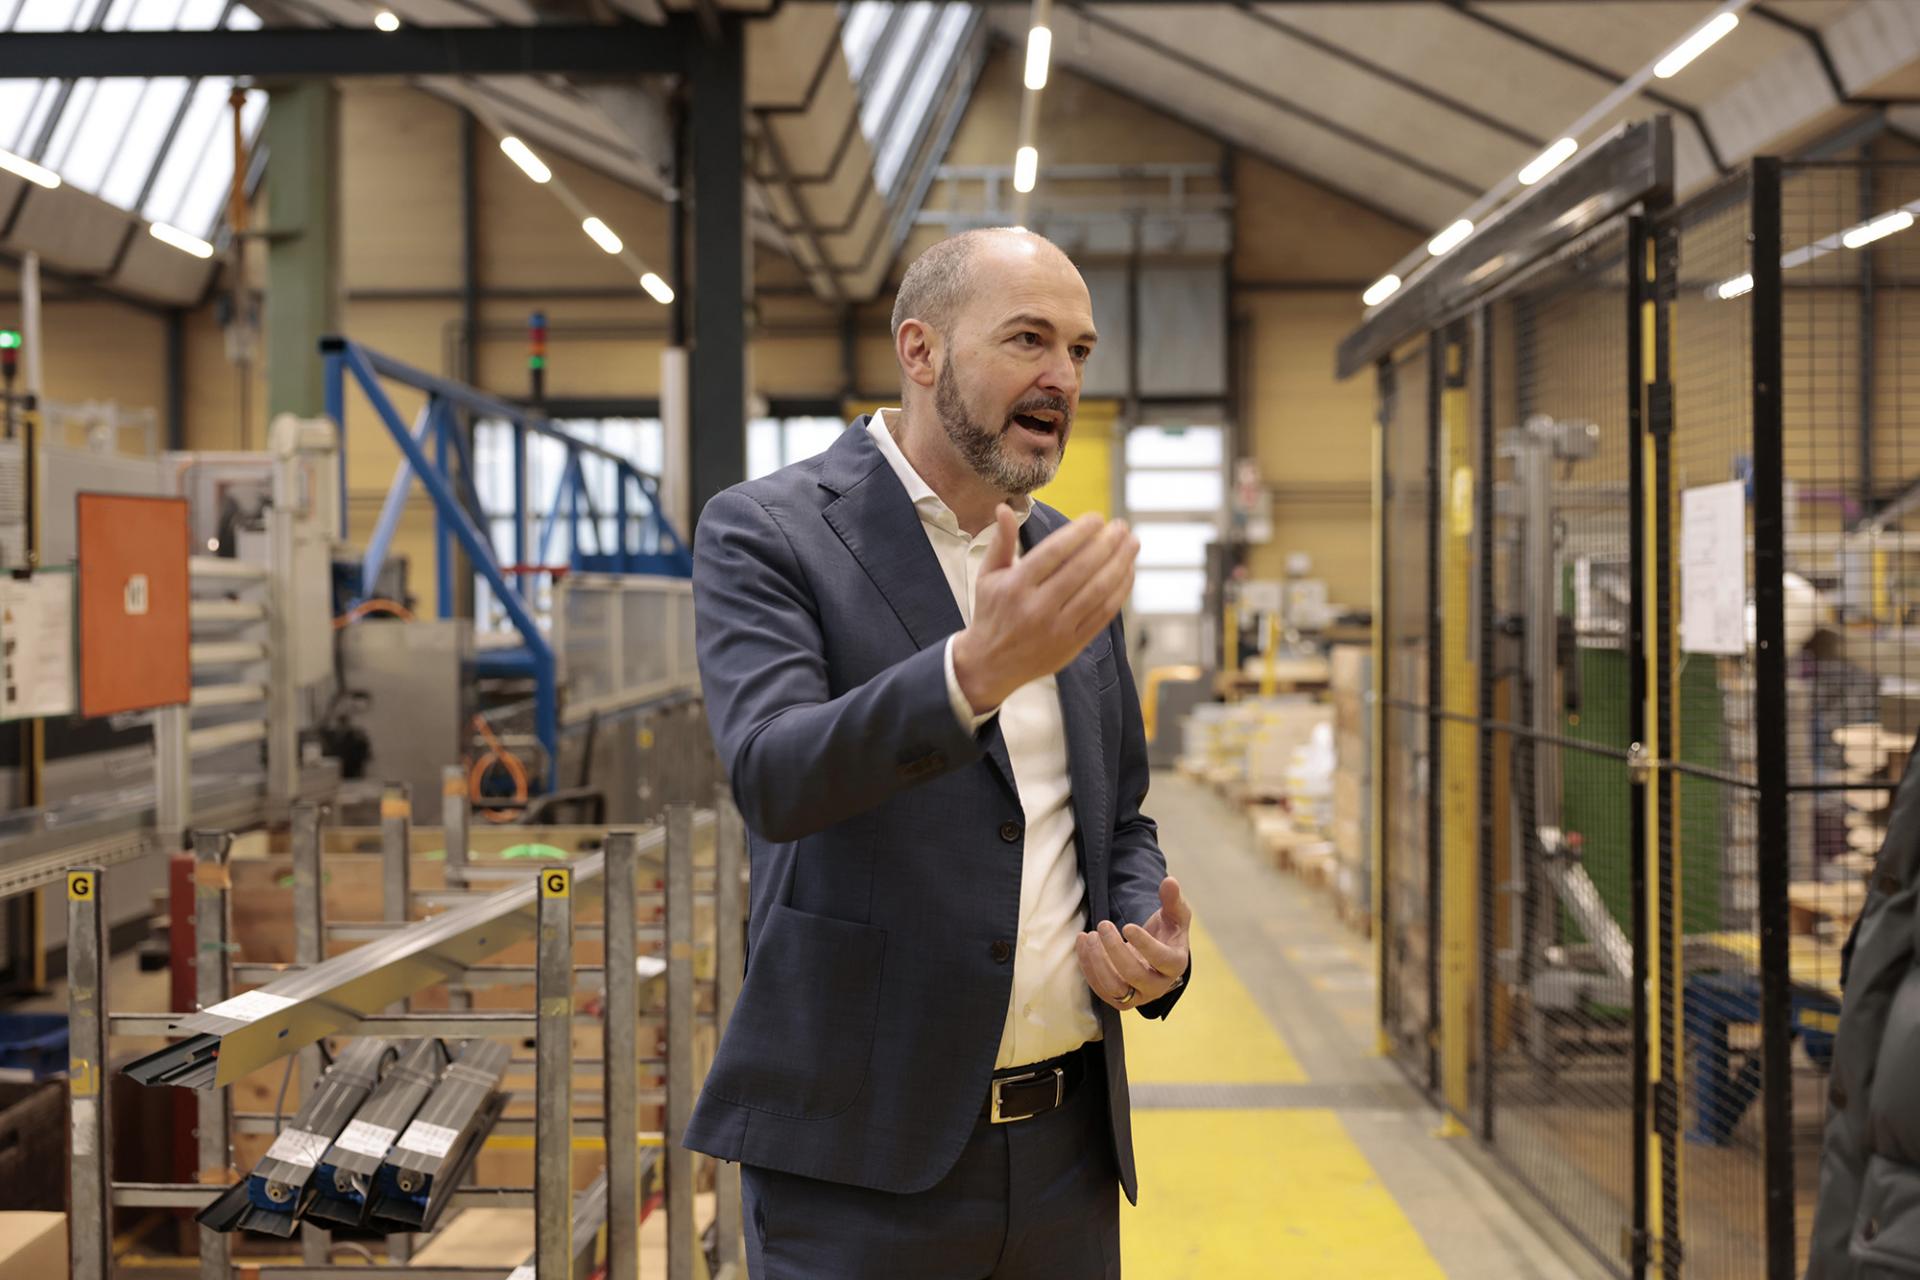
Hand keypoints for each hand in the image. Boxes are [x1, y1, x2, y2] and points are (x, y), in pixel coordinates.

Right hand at [951, 506, 1137, 712]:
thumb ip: (1001, 541)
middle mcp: (1037, 607)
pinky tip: (1127, 571)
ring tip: (1132, 543)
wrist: (990, 664)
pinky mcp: (1073, 643)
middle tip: (1121, 526)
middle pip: (1081, 569)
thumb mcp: (988, 576)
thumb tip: (1005, 507)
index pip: (1054, 552)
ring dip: (1120, 563)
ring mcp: (1057, 628)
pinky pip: (1104, 613)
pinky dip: (1120, 590)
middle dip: (1107, 543)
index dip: (1080, 532)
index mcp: (1015, 586)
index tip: (1097, 518)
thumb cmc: (992, 612)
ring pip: (1098, 591)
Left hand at [1076, 877, 1191, 1011]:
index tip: (1127, 925)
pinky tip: (1082, 944)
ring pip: (1114, 988)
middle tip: (1102, 925)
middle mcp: (1158, 985)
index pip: (1161, 959)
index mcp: (1175, 964)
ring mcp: (1138, 996)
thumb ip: (1173, 899)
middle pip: (1134, 975)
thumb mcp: (1174, 914)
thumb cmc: (1168, 933)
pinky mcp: (1120, 1000)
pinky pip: (1100, 990)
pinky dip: (1088, 967)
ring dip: (1097, 962)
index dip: (1144, 944)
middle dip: (1114, 949)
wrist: (1157, 958)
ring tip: (1089, 936)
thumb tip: (1170, 881)